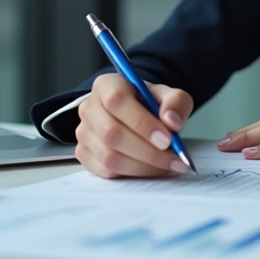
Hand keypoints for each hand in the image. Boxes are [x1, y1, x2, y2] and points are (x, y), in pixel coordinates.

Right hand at [75, 73, 193, 177]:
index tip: (167, 139)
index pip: (117, 101)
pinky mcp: (84, 154)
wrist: (137, 114)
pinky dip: (133, 174)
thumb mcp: (168, 95)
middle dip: (147, 151)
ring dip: (143, 166)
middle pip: (111, 133)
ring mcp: (83, 132)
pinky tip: (153, 169)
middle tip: (174, 158)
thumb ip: (175, 102)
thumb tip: (172, 121)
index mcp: (107, 85)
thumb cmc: (148, 103)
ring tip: (169, 165)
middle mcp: (90, 107)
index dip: (142, 123)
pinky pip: (106, 171)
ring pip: (109, 157)